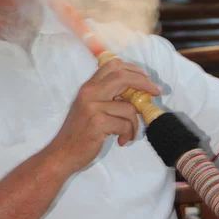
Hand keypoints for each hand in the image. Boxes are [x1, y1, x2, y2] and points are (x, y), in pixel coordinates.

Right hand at [47, 58, 161, 174]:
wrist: (62, 153)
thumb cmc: (79, 132)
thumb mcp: (89, 108)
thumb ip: (106, 97)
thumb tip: (134, 93)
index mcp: (88, 87)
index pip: (112, 65)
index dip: (133, 69)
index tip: (146, 77)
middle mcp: (89, 92)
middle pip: (122, 77)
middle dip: (144, 83)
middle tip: (156, 92)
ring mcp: (93, 107)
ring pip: (129, 107)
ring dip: (135, 123)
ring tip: (128, 133)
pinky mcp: (98, 122)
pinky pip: (126, 124)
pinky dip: (128, 134)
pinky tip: (121, 141)